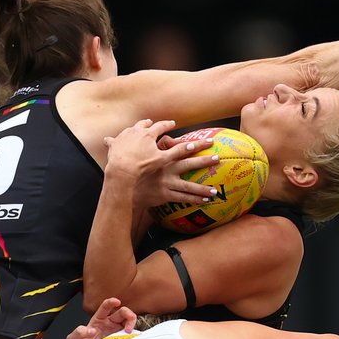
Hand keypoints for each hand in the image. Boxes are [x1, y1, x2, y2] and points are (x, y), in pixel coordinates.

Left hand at [66, 297, 136, 338]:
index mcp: (98, 319)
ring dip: (132, 324)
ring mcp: (117, 332)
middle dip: (128, 315)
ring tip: (129, 333)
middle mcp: (109, 323)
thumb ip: (78, 333)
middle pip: (122, 312)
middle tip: (127, 327)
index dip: (111, 302)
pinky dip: (133, 335)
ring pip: (129, 321)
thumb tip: (90, 330)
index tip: (117, 302)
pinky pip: (131, 335)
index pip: (106, 306)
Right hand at [103, 119, 218, 206]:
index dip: (195, 145)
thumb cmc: (125, 167)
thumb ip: (130, 143)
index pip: (182, 148)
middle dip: (205, 160)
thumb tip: (120, 137)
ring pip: (189, 186)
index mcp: (162, 158)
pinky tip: (205, 202)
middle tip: (218, 157)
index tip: (208, 141)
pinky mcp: (165, 195)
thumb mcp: (129, 151)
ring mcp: (167, 183)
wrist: (121, 185)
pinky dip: (194, 200)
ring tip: (216, 191)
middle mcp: (167, 169)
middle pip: (190, 164)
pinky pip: (182, 199)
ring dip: (203, 188)